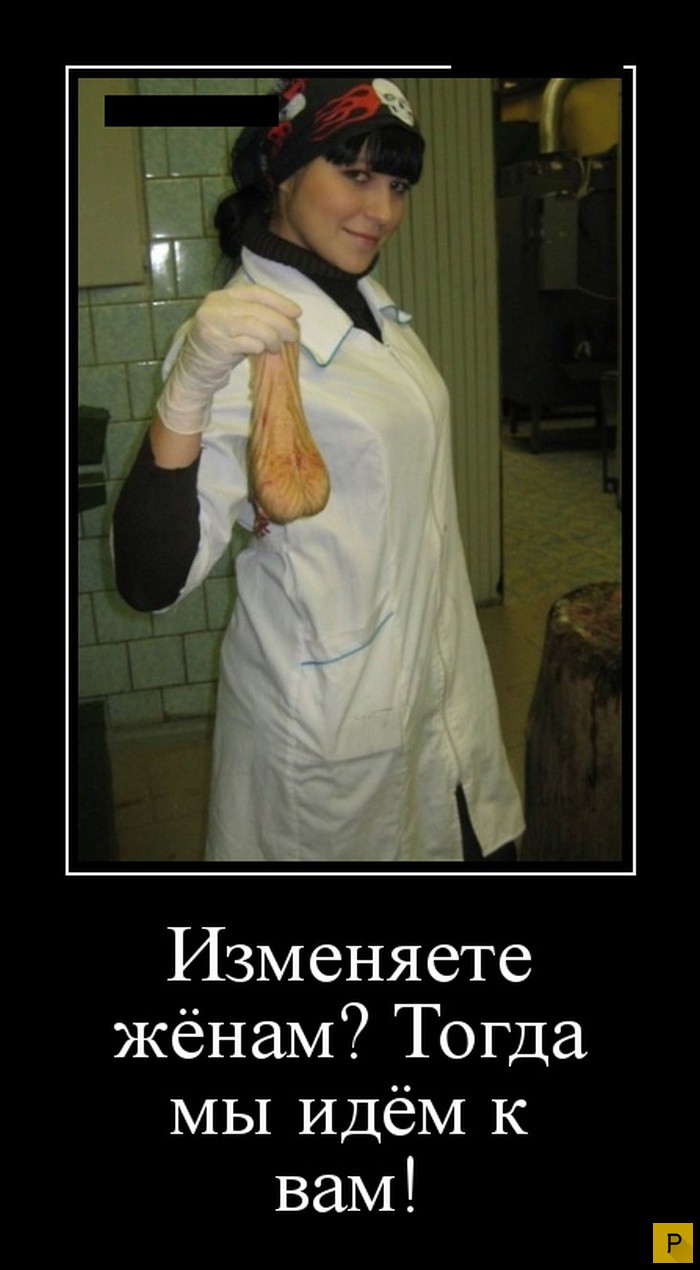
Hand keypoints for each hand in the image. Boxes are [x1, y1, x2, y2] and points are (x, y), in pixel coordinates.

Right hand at [157, 284, 300, 434]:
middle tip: (294, 335)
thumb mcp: (237, 323)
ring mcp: (214, 323)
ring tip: (278, 348)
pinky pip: (247, 343)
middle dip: (281, 322)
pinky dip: (259, 347)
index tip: (297, 312)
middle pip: (258, 310)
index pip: (256, 292)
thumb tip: (290, 318)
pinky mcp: (215, 343)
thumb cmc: (223, 344)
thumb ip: (256, 315)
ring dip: (272, 337)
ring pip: (254, 325)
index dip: (279, 301)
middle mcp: (216, 305)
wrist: (196, 367)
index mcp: (223, 295)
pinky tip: (262, 352)